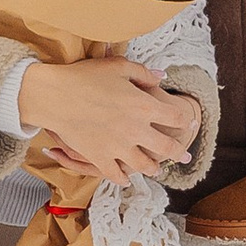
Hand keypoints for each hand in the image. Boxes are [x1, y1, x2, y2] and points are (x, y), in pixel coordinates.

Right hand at [21, 56, 200, 185]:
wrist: (55, 96)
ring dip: (153, 168)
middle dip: (179, 153)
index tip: (189, 122)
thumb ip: (143, 73)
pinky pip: (115, 174)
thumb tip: (162, 77)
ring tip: (157, 169)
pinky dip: (122, 179)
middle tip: (186, 157)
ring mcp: (118, 147)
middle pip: (166, 147)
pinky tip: (125, 179)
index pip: (174, 116)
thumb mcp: (118, 66)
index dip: (185, 120)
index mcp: (144, 105)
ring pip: (144, 165)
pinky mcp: (99, 157)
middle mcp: (136, 130)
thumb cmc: (85, 76)